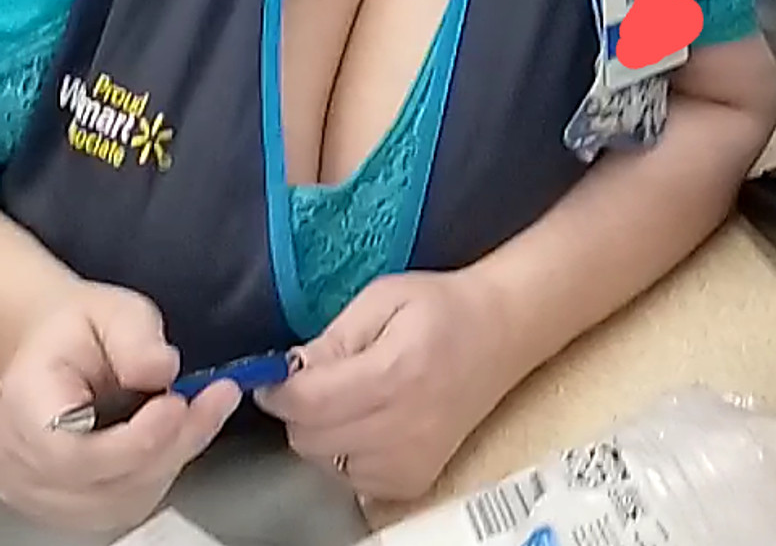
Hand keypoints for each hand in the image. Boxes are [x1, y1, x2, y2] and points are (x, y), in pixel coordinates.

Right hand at [0, 282, 240, 532]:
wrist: (55, 351)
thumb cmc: (76, 332)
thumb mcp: (110, 310)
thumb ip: (137, 336)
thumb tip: (161, 368)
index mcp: (28, 404)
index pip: (72, 452)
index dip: (132, 441)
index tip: (176, 404)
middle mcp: (28, 459)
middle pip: (106, 482)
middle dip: (174, 442)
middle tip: (216, 399)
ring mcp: (48, 489)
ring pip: (123, 500)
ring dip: (176, 455)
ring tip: (207, 407)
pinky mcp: (76, 502)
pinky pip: (128, 502)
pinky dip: (165, 468)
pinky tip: (182, 431)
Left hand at [256, 271, 507, 501]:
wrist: (500, 335)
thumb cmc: (440, 308)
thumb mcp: (382, 298)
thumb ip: (332, 338)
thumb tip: (287, 372)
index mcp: (394, 374)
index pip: (309, 403)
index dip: (277, 390)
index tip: (269, 374)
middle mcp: (403, 428)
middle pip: (310, 439)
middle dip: (299, 409)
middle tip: (315, 377)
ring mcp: (411, 462)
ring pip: (324, 463)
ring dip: (321, 432)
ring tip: (349, 395)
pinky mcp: (415, 482)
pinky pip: (350, 479)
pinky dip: (345, 452)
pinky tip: (368, 420)